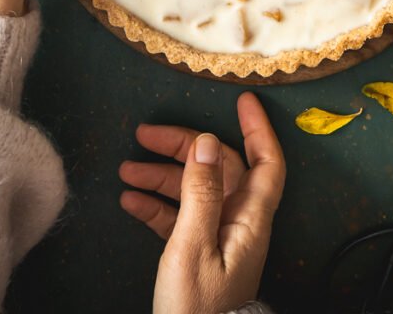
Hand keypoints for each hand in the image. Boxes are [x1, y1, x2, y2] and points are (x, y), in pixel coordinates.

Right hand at [119, 92, 285, 313]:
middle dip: (184, 147)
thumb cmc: (197, 309)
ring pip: (194, 191)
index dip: (257, 129)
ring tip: (125, 170)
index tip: (242, 100)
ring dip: (161, 177)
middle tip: (145, 133)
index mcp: (249, 219)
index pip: (266, 163)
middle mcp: (238, 223)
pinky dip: (156, 207)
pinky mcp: (198, 255)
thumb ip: (201, 192)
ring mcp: (218, 239)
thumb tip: (207, 142)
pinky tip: (130, 202)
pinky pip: (180, 218)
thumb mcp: (193, 246)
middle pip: (218, 169)